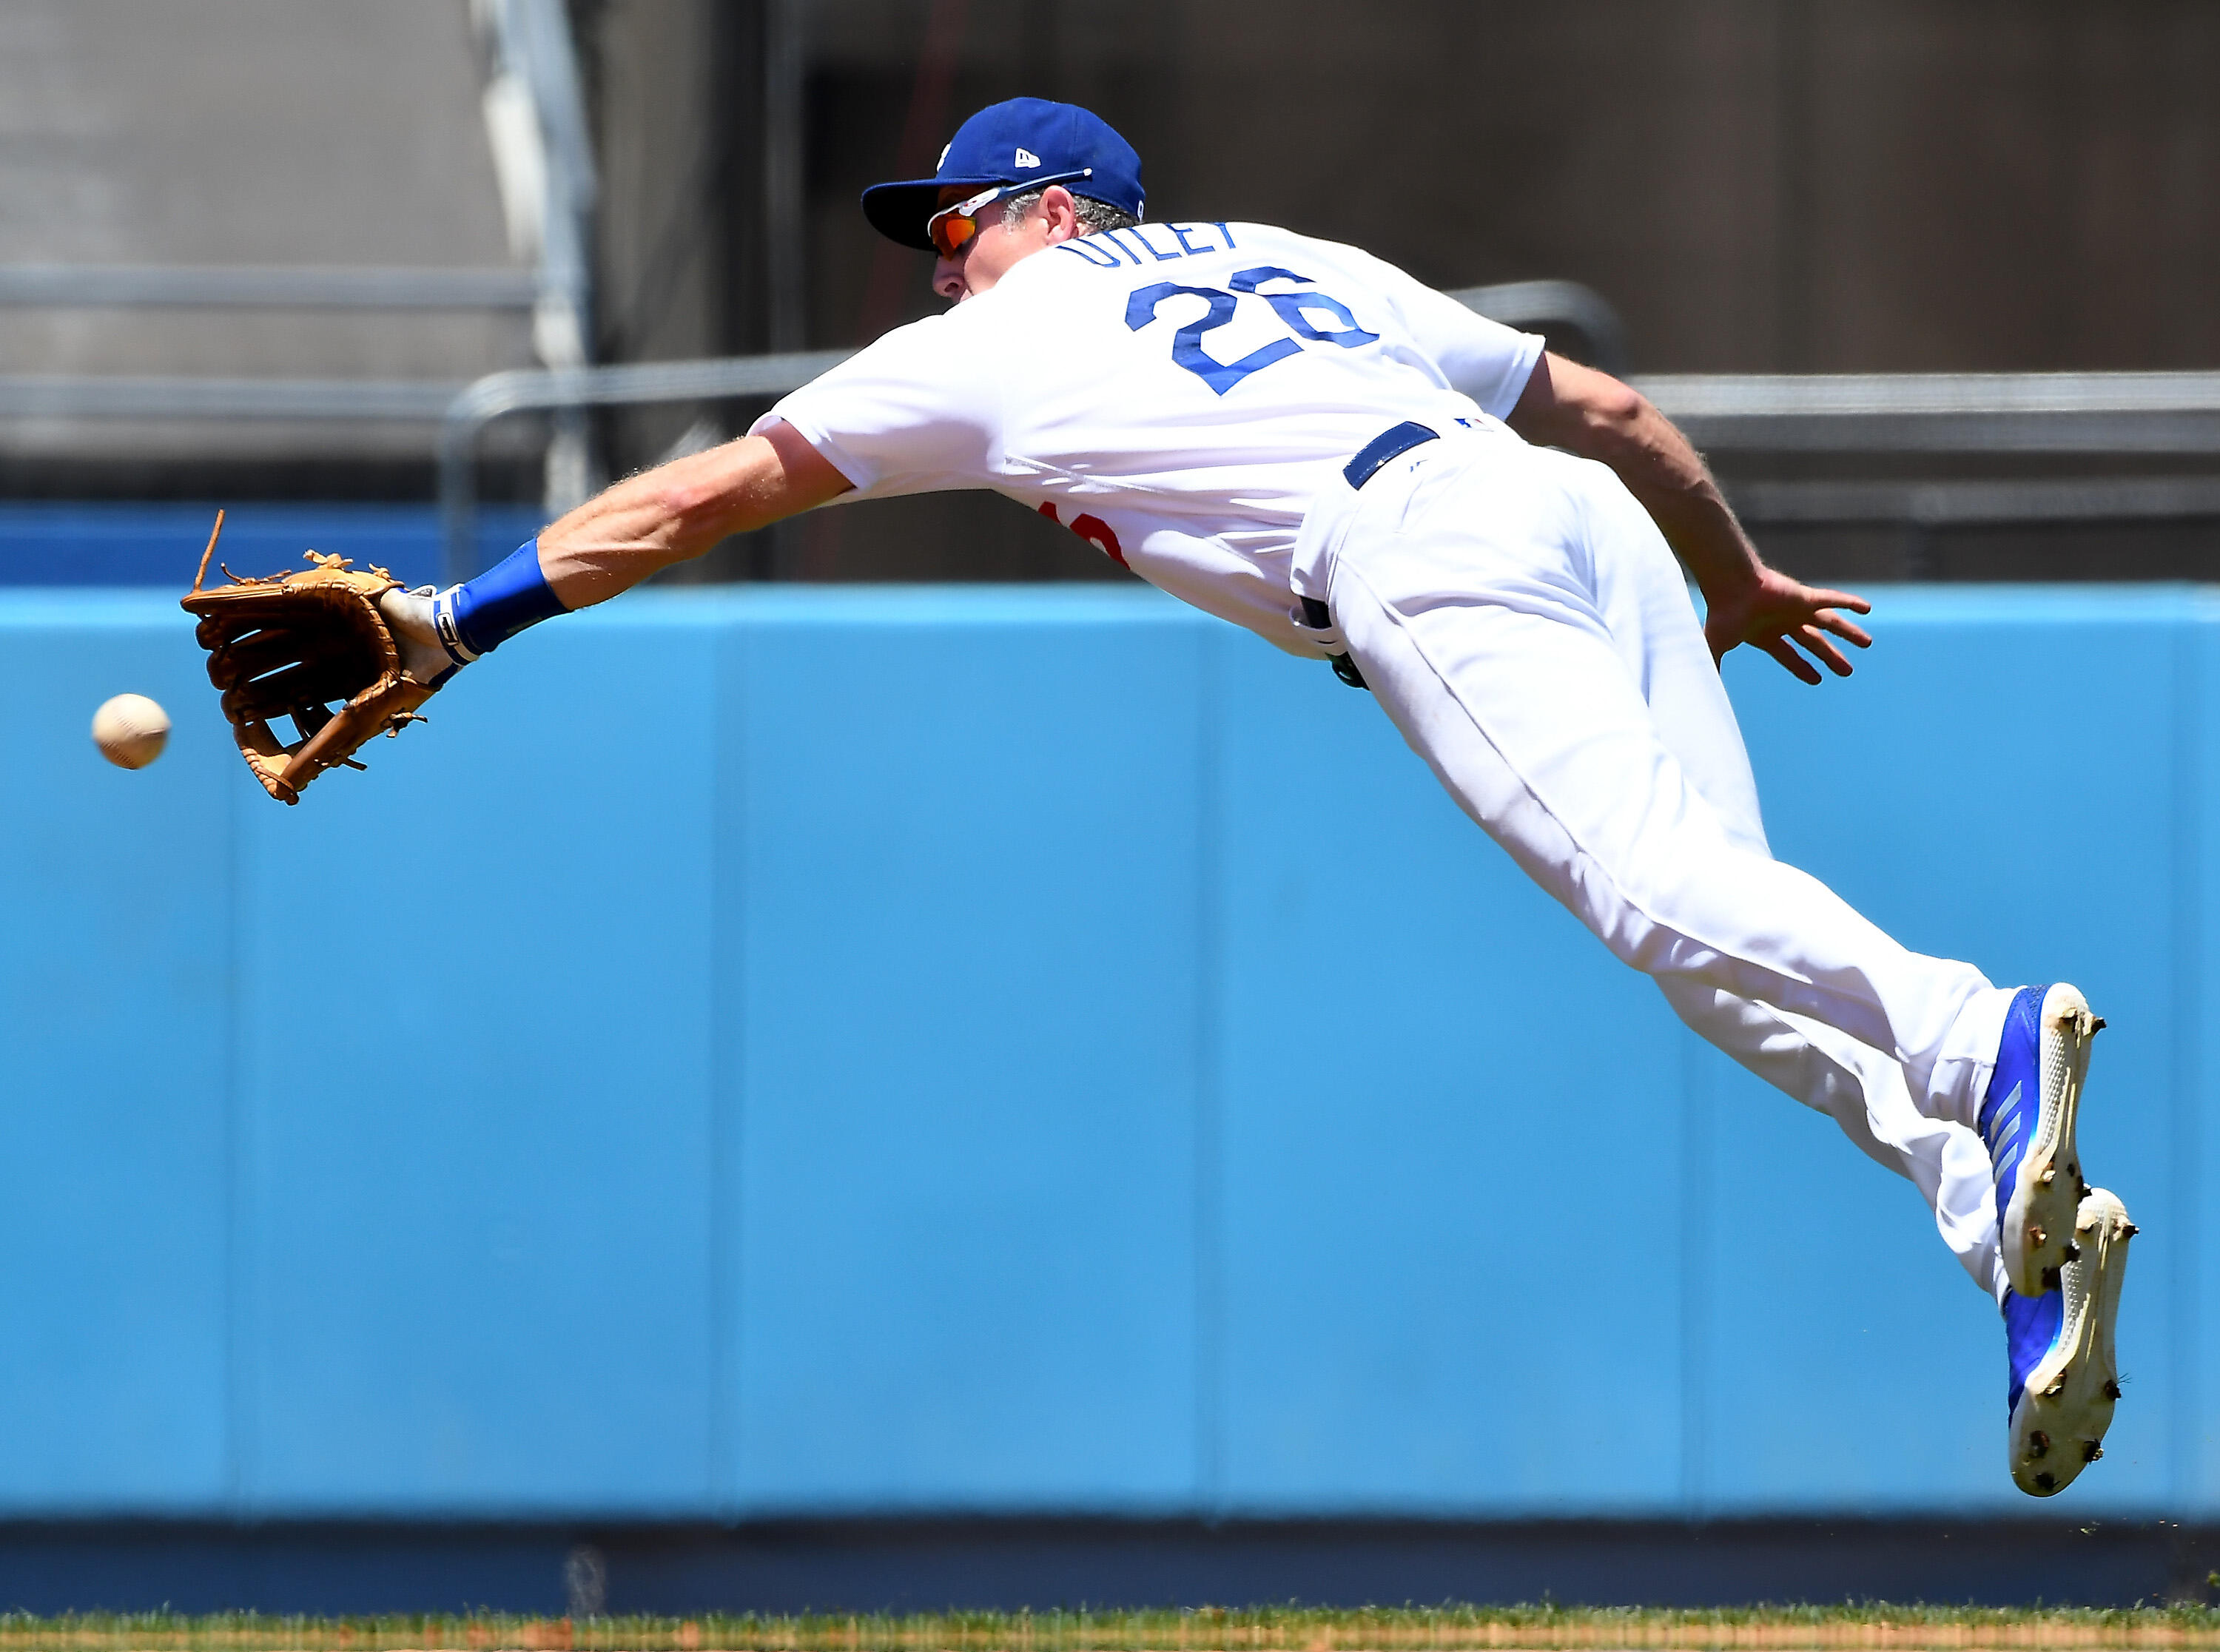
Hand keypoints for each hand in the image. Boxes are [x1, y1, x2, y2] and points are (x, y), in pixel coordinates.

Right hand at [1702, 564, 1873, 684]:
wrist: (1730, 587)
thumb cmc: (1723, 614)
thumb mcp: (1717, 646)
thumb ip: (1713, 665)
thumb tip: (1704, 690)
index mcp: (1765, 635)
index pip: (1789, 655)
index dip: (1802, 668)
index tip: (1817, 679)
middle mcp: (1784, 622)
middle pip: (1814, 643)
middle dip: (1830, 657)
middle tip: (1847, 671)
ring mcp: (1796, 609)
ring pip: (1828, 624)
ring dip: (1848, 633)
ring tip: (1867, 644)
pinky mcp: (1804, 597)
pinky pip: (1832, 600)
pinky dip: (1849, 603)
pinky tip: (1867, 609)